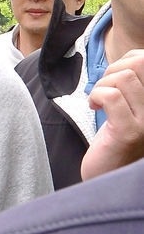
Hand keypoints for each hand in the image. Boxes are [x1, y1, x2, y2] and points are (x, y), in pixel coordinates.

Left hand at [82, 50, 143, 180]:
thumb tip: (132, 57)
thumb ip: (134, 84)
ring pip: (124, 78)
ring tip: (99, 100)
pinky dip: (97, 95)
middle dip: (112, 70)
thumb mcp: (132, 106)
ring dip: (103, 84)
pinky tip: (94, 107)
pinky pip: (112, 96)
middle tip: (103, 89)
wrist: (108, 175)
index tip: (115, 78)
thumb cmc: (117, 138)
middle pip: (140, 63)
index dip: (128, 60)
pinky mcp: (129, 132)